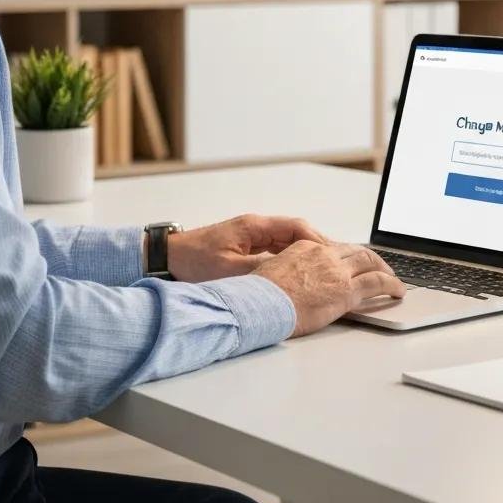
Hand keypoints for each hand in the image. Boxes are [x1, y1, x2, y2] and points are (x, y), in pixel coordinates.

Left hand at [165, 214, 328, 282]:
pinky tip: (299, 275)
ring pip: (287, 242)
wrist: (167, 257)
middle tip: (335, 266)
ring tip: (323, 272)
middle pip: (296, 232)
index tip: (331, 257)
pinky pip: (276, 250)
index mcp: (253, 226)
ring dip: (304, 254)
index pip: (296, 227)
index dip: (317, 241)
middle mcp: (255, 227)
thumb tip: (289, 276)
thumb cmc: (193, 261)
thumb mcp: (228, 271)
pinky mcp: (246, 247)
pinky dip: (290, 259)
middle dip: (316, 248)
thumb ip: (260, 271)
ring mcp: (251, 236)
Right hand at [251, 241, 405, 336]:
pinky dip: (392, 284)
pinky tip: (398, 291)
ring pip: (370, 262)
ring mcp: (337, 271)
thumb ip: (287, 273)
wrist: (262, 303)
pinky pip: (378, 282)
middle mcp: (324, 254)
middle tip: (379, 267)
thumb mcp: (271, 273)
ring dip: (385, 269)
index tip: (351, 264)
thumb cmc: (261, 294)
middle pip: (356, 251)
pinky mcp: (347, 290)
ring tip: (393, 279)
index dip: (346, 257)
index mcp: (305, 248)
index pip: (333, 249)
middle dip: (371, 259)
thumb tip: (288, 282)